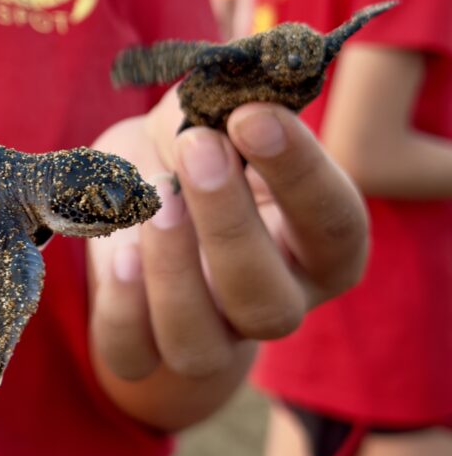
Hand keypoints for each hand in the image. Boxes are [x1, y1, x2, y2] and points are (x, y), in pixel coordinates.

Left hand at [89, 89, 367, 426]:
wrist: (130, 191)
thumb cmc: (187, 148)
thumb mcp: (208, 115)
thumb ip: (223, 108)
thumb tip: (227, 100)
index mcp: (318, 246)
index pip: (334, 226)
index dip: (300, 174)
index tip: (253, 117)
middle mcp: (273, 302)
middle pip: (268, 303)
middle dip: (230, 224)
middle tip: (198, 147)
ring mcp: (210, 338)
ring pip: (200, 345)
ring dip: (174, 272)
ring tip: (154, 198)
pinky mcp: (145, 351)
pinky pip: (134, 355)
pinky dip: (124, 308)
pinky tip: (121, 252)